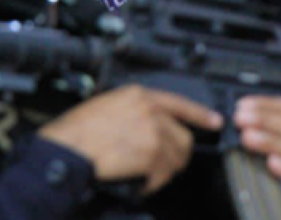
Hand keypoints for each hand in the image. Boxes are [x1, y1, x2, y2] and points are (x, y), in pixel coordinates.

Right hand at [39, 86, 222, 193]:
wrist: (66, 149)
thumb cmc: (76, 132)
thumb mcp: (106, 105)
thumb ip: (133, 110)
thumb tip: (148, 124)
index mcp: (139, 96)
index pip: (180, 104)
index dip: (201, 115)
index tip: (214, 121)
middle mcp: (151, 111)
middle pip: (183, 137)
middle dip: (177, 155)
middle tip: (162, 166)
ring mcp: (153, 133)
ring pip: (176, 159)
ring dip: (164, 172)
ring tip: (144, 175)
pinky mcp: (152, 155)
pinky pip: (163, 175)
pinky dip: (152, 184)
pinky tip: (138, 183)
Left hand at [234, 96, 280, 205]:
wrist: (280, 197)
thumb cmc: (271, 161)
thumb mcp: (267, 137)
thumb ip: (256, 123)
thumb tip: (233, 112)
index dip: (266, 104)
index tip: (242, 106)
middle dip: (265, 120)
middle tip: (240, 120)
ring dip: (270, 141)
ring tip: (247, 138)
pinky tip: (271, 163)